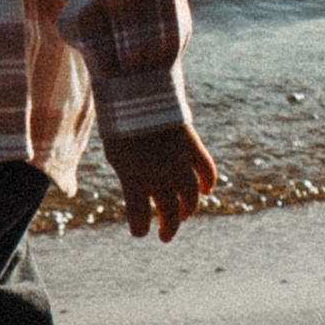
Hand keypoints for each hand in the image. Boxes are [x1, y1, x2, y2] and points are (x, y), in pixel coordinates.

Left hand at [109, 119, 217, 244]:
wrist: (134, 88)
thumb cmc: (118, 122)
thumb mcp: (116, 153)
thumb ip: (129, 177)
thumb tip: (140, 195)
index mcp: (133, 179)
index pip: (140, 217)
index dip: (140, 228)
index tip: (140, 232)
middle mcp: (158, 174)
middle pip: (170, 212)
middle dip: (168, 227)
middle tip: (165, 236)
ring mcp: (178, 160)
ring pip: (190, 195)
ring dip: (189, 209)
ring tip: (184, 216)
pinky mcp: (191, 144)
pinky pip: (206, 169)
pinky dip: (208, 181)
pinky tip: (207, 191)